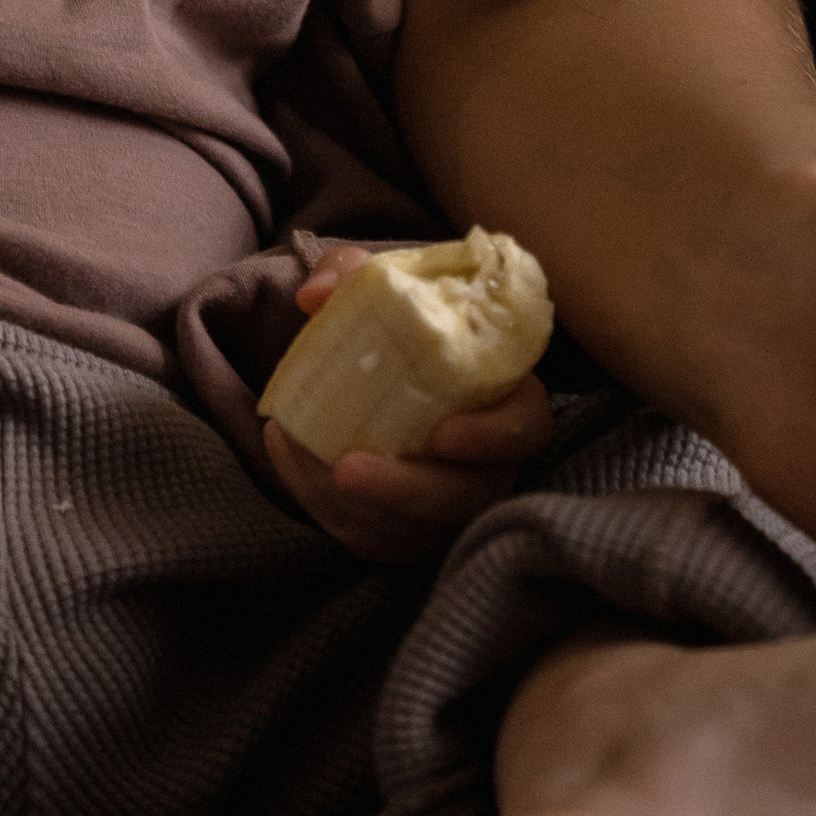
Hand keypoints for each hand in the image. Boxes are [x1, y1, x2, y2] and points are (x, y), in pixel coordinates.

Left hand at [259, 238, 554, 559]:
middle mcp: (486, 460)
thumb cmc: (391, 327)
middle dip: (407, 490)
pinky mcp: (408, 530)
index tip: (444, 433)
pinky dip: (327, 510)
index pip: (526, 425)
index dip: (495, 436)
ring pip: (417, 528)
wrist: (366, 368)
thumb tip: (317, 295)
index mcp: (500, 396)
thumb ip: (352, 276)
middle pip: (468, 495)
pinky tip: (290, 461)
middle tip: (348, 468)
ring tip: (308, 465)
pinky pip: (375, 538)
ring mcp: (449, 503)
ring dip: (357, 506)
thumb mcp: (376, 289)